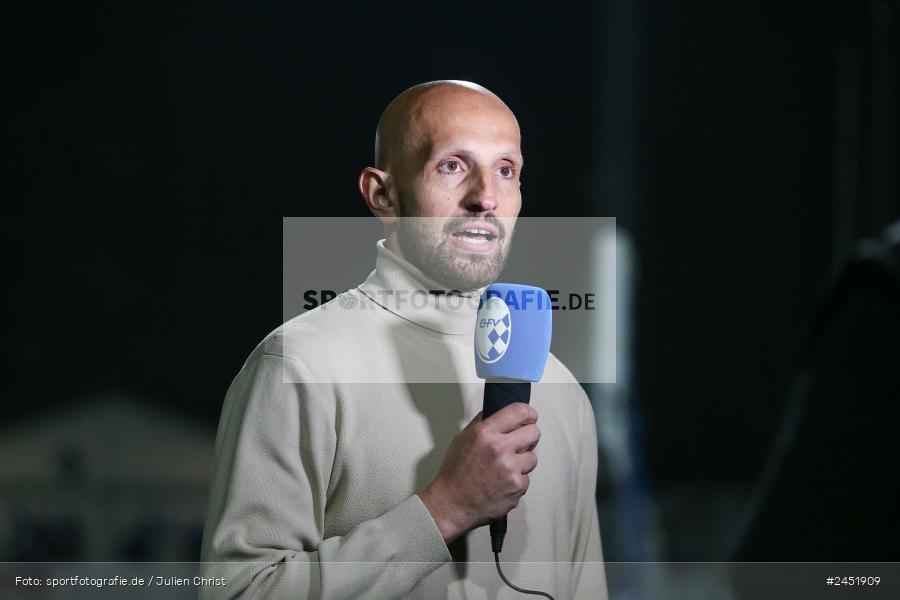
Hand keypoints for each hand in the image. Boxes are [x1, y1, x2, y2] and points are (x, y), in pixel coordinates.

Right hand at [418, 402, 539, 543]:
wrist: (451, 504)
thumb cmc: (455, 473)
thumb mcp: (462, 439)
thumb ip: (482, 423)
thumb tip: (498, 412)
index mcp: (485, 433)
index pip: (519, 412)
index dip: (528, 413)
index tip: (529, 417)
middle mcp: (500, 449)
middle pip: (534, 432)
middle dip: (529, 437)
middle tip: (520, 444)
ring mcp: (510, 469)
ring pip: (533, 457)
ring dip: (522, 462)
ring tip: (504, 469)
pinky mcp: (517, 488)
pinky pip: (526, 478)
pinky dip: (517, 481)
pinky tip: (502, 484)